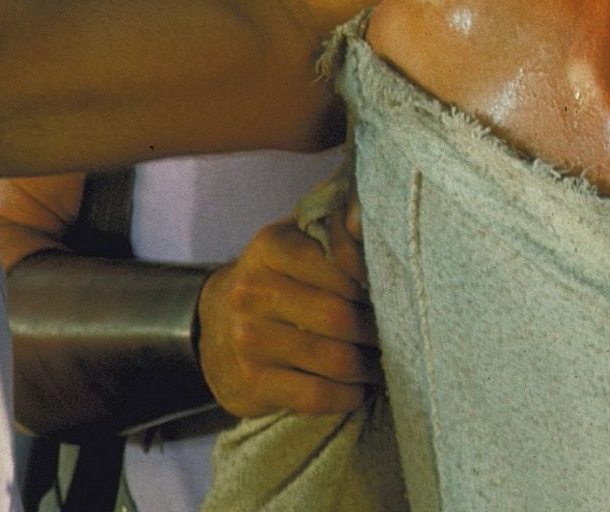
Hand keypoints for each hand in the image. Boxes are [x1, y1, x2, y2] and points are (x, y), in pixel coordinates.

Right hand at [197, 217, 380, 417]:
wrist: (213, 326)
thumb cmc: (276, 277)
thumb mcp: (296, 239)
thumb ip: (335, 224)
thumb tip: (365, 214)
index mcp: (270, 247)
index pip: (339, 262)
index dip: (374, 282)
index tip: (390, 292)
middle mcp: (252, 291)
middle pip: (340, 316)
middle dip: (376, 329)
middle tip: (396, 335)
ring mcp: (249, 340)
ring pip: (334, 359)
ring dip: (369, 366)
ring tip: (381, 362)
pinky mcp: (251, 384)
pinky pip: (317, 395)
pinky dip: (348, 395)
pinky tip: (358, 389)